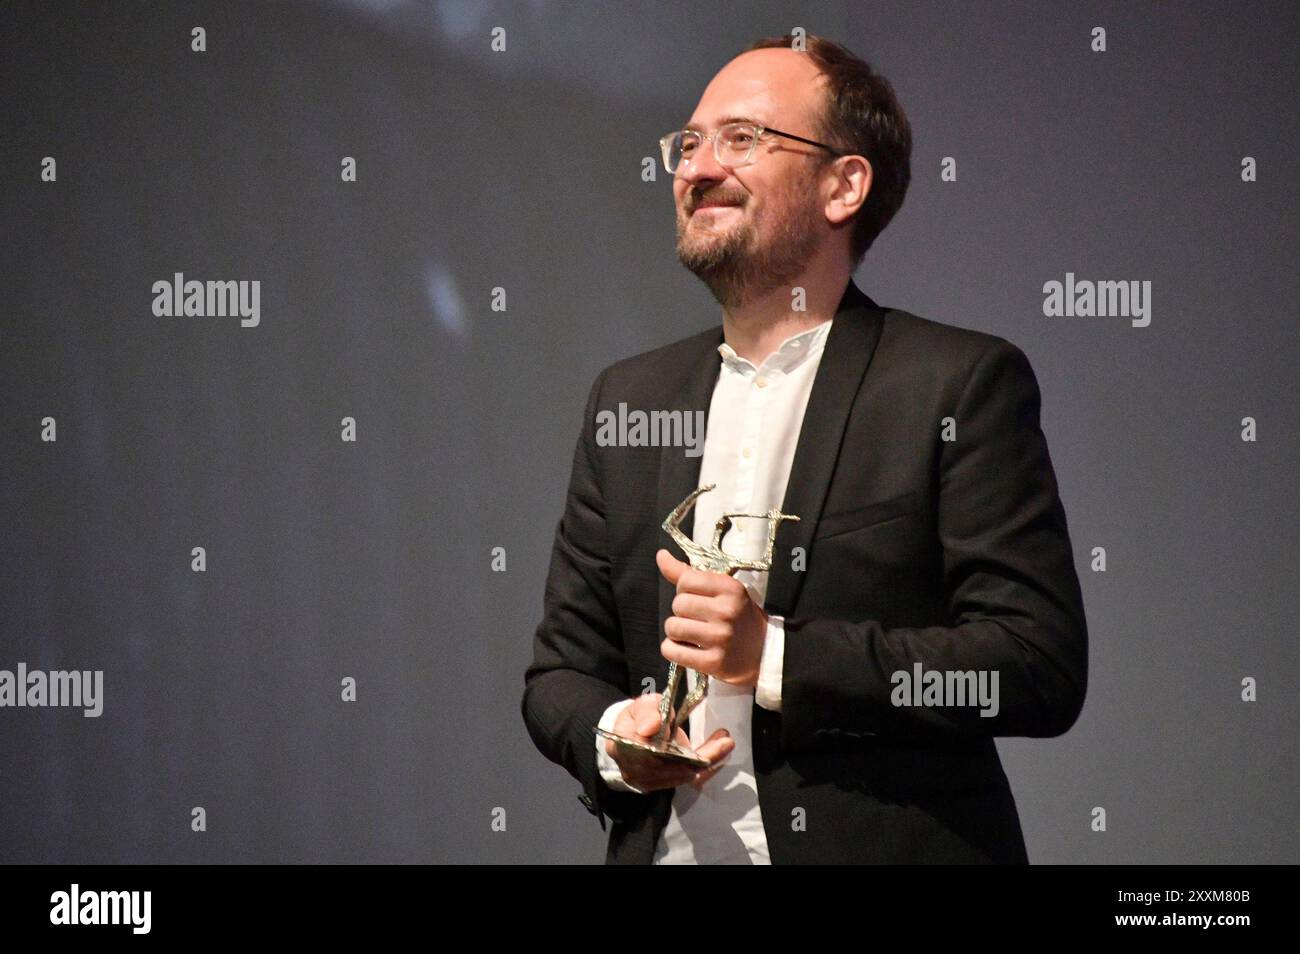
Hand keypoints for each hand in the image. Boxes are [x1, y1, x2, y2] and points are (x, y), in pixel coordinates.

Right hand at [605, 693, 733, 791]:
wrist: (632, 736)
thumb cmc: (639, 718)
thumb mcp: (642, 705)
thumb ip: (647, 711)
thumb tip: (651, 726)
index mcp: (623, 747)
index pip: (646, 753)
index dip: (669, 749)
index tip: (690, 740)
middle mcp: (634, 771)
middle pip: (671, 768)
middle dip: (701, 756)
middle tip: (725, 741)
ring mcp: (649, 782)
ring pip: (683, 776)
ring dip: (708, 760)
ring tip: (725, 743)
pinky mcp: (663, 785)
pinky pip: (688, 778)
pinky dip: (706, 766)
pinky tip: (719, 751)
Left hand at [656, 548, 768, 688]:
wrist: (763, 652)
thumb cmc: (739, 617)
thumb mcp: (723, 590)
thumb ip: (689, 573)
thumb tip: (661, 556)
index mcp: (730, 589)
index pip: (686, 581)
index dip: (685, 590)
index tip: (696, 597)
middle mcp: (726, 611)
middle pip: (678, 605)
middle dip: (681, 612)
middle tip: (696, 618)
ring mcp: (720, 638)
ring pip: (672, 628)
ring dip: (676, 632)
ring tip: (691, 634)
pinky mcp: (712, 662)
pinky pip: (671, 651)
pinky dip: (672, 649)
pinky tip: (686, 648)